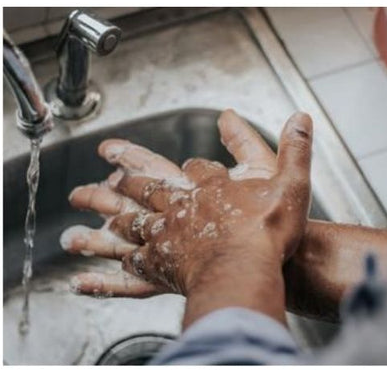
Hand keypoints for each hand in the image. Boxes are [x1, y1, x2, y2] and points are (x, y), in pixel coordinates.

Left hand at [63, 110, 312, 301]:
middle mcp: (184, 205)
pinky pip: (136, 258)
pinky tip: (115, 256)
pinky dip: (123, 255)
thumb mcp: (291, 182)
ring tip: (85, 200)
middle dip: (128, 174)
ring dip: (108, 207)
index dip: (193, 166)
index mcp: (211, 186)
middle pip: (149, 184)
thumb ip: (294, 149)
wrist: (246, 270)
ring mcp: (169, 233)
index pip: (196, 168)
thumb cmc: (268, 231)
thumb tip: (301, 116)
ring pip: (131, 216)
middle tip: (106, 165)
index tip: (186, 164)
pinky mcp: (163, 263)